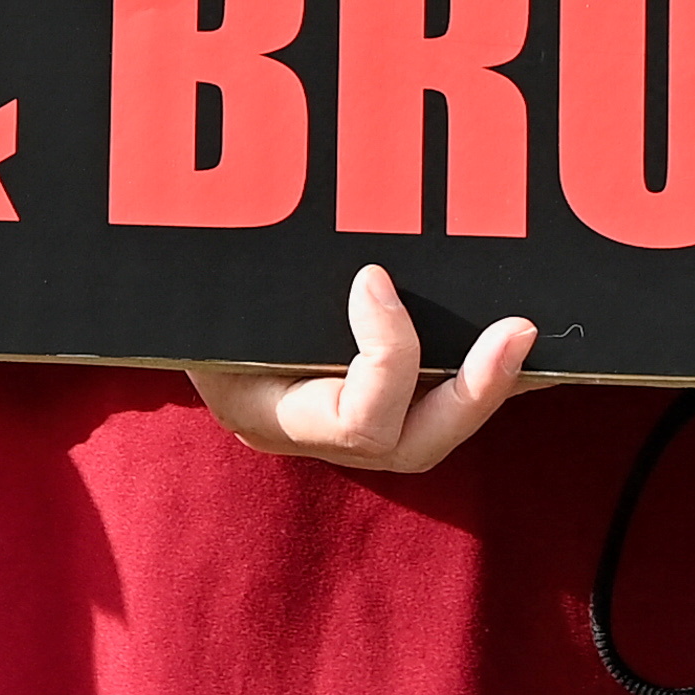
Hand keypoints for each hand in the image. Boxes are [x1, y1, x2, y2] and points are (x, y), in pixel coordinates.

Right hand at [186, 264, 538, 475]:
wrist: (159, 317)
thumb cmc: (176, 296)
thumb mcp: (201, 293)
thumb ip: (250, 274)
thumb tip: (350, 250)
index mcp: (265, 414)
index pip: (358, 420)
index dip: (388, 355)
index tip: (374, 277)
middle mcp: (311, 436)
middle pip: (415, 444)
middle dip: (474, 389)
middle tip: (517, 330)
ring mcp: (341, 427)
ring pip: (432, 431)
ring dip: (489, 384)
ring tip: (534, 337)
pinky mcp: (363, 401)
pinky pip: (429, 401)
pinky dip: (476, 373)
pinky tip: (524, 344)